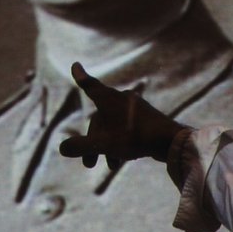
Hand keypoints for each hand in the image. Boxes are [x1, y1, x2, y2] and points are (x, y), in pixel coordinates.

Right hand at [58, 62, 183, 168]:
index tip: (76, 65)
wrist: (171, 141)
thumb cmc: (135, 138)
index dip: (81, 77)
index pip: (90, 86)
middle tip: (88, 164)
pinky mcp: (147, 118)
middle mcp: (121, 99)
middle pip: (99, 119)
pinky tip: (123, 159)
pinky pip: (127, 129)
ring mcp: (136, 108)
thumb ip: (81, 146)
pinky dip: (121, 142)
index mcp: (109, 99)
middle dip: (92, 142)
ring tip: (111, 166)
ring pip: (113, 126)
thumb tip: (62, 148)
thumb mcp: (104, 144)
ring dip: (107, 146)